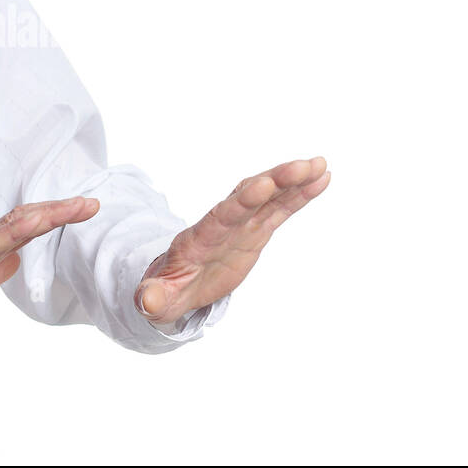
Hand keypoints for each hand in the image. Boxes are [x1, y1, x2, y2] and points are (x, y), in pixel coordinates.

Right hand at [0, 196, 99, 325]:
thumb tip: (18, 261)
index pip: (27, 228)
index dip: (54, 217)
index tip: (82, 210)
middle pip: (28, 219)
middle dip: (61, 210)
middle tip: (90, 203)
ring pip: (17, 223)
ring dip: (50, 213)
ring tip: (78, 206)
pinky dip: (19, 228)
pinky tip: (38, 220)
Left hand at [134, 156, 330, 326]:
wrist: (177, 282)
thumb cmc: (167, 290)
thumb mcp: (158, 299)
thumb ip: (154, 297)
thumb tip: (146, 302)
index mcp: (199, 239)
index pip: (222, 216)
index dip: (241, 201)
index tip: (262, 184)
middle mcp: (222, 224)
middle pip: (249, 196)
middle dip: (275, 180)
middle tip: (303, 166)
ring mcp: (241, 225)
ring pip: (268, 197)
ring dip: (292, 180)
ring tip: (320, 164)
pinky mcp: (255, 231)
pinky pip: (280, 209)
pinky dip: (299, 195)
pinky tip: (321, 179)